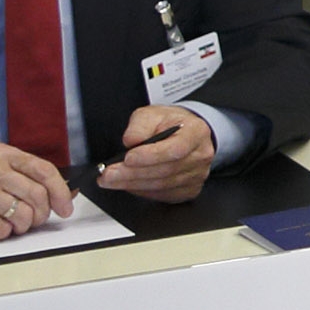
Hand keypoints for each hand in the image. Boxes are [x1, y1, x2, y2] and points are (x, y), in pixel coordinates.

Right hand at [0, 146, 73, 239]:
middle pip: (37, 195)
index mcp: (1, 154)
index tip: (65, 208)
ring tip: (10, 224)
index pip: (44, 170)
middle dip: (41, 214)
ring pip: (23, 215)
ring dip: (22, 226)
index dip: (60, 192)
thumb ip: (24, 177)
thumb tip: (66, 193)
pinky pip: (3, 230)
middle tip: (33, 221)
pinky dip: (3, 234)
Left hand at [94, 104, 216, 199]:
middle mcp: (201, 156)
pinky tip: (128, 184)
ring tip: (111, 180)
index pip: (175, 149)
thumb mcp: (152, 114)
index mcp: (196, 133)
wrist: (185, 133)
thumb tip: (131, 142)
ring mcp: (197, 176)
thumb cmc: (170, 124)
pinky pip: (162, 195)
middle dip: (132, 174)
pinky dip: (142, 191)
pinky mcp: (189, 190)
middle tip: (108, 174)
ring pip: (162, 186)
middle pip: (165, 171)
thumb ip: (140, 125)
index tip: (127, 158)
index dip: (151, 156)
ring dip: (133, 184)